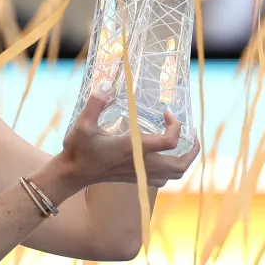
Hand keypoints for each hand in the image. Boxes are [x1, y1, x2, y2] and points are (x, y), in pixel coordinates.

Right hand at [56, 89, 200, 188]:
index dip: (176, 125)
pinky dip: (171, 170)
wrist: (72, 174)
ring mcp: (139, 174)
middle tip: (191, 133)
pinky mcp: (135, 179)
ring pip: (175, 174)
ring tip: (184, 145)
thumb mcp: (83, 124)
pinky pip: (164, 179)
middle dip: (192, 149)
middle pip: (180, 165)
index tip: (166, 113)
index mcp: (133, 148)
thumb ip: (95, 103)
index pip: (169, 141)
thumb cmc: (78, 149)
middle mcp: (140, 163)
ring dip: (184, 160)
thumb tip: (105, 85)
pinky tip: (165, 157)